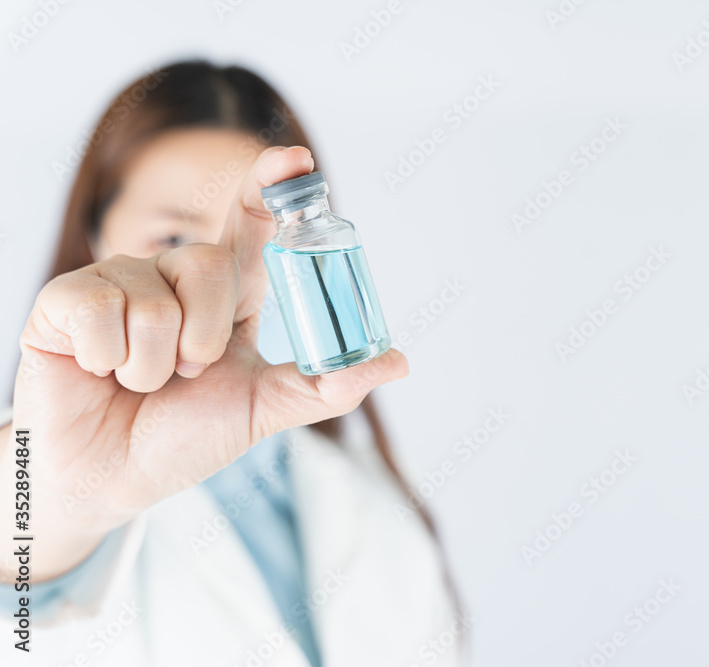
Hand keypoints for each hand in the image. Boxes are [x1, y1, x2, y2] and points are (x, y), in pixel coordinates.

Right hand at [0, 146, 407, 580]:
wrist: (111, 478)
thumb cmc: (184, 438)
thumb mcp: (264, 408)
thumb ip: (326, 386)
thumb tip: (399, 362)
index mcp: (224, 292)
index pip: (249, 223)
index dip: (270, 185)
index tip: (298, 162)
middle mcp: (173, 274)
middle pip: (211, 263)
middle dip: (206, 336)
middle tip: (188, 374)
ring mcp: (119, 281)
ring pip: (158, 298)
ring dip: (157, 365)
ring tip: (139, 381)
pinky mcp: (66, 298)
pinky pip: (102, 313)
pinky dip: (110, 362)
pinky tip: (99, 371)